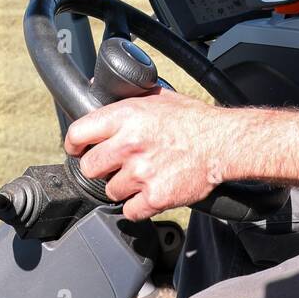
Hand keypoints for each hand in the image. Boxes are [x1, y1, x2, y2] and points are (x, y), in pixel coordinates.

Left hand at [64, 91, 243, 220]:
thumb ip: (128, 97)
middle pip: (89, 167)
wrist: (223, 143)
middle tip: (116, 165)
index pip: (78, 133)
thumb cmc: (193, 120)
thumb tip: (98, 87)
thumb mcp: (158, 96)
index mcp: (126, 116)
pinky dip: (138, 206)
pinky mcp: (155, 197)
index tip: (77, 149)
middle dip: (101, 168)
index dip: (74, 144)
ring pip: (111, 191)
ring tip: (142, 177)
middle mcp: (129, 144)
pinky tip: (150, 193)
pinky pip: (130, 210)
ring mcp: (141, 173)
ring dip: (123, 188)